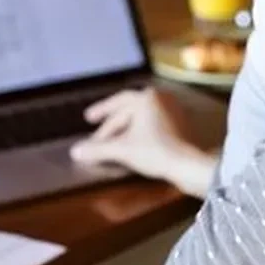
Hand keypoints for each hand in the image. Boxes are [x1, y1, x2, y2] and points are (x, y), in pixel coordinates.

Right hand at [69, 88, 217, 197]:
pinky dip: (139, 133)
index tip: (88, 118)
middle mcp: (161, 99)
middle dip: (111, 126)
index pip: (117, 102)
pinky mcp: (181, 125)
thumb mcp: (122, 150)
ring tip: (113, 142)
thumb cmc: (156, 151)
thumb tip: (74, 151)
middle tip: (97, 138)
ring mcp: (173, 111)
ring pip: (141, 118)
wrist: (189, 165)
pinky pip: (153, 125)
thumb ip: (97, 149)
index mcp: (146, 98)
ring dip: (125, 130)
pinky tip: (133, 145)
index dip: (100, 110)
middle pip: (129, 111)